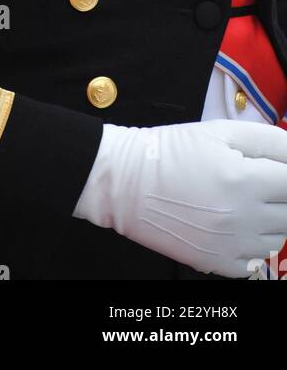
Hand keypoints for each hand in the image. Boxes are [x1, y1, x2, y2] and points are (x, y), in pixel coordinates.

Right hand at [73, 119, 286, 277]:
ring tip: (240, 201)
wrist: (124, 182)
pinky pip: (256, 261)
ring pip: (276, 237)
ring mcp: (230, 245)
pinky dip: (251, 244)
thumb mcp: (217, 131)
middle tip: (254, 181)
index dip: (285, 172)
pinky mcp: (217, 264)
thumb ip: (267, 139)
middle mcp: (242, 217)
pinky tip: (232, 224)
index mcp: (243, 179)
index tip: (273, 169)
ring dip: (268, 219)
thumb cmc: (169, 151)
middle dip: (278, 194)